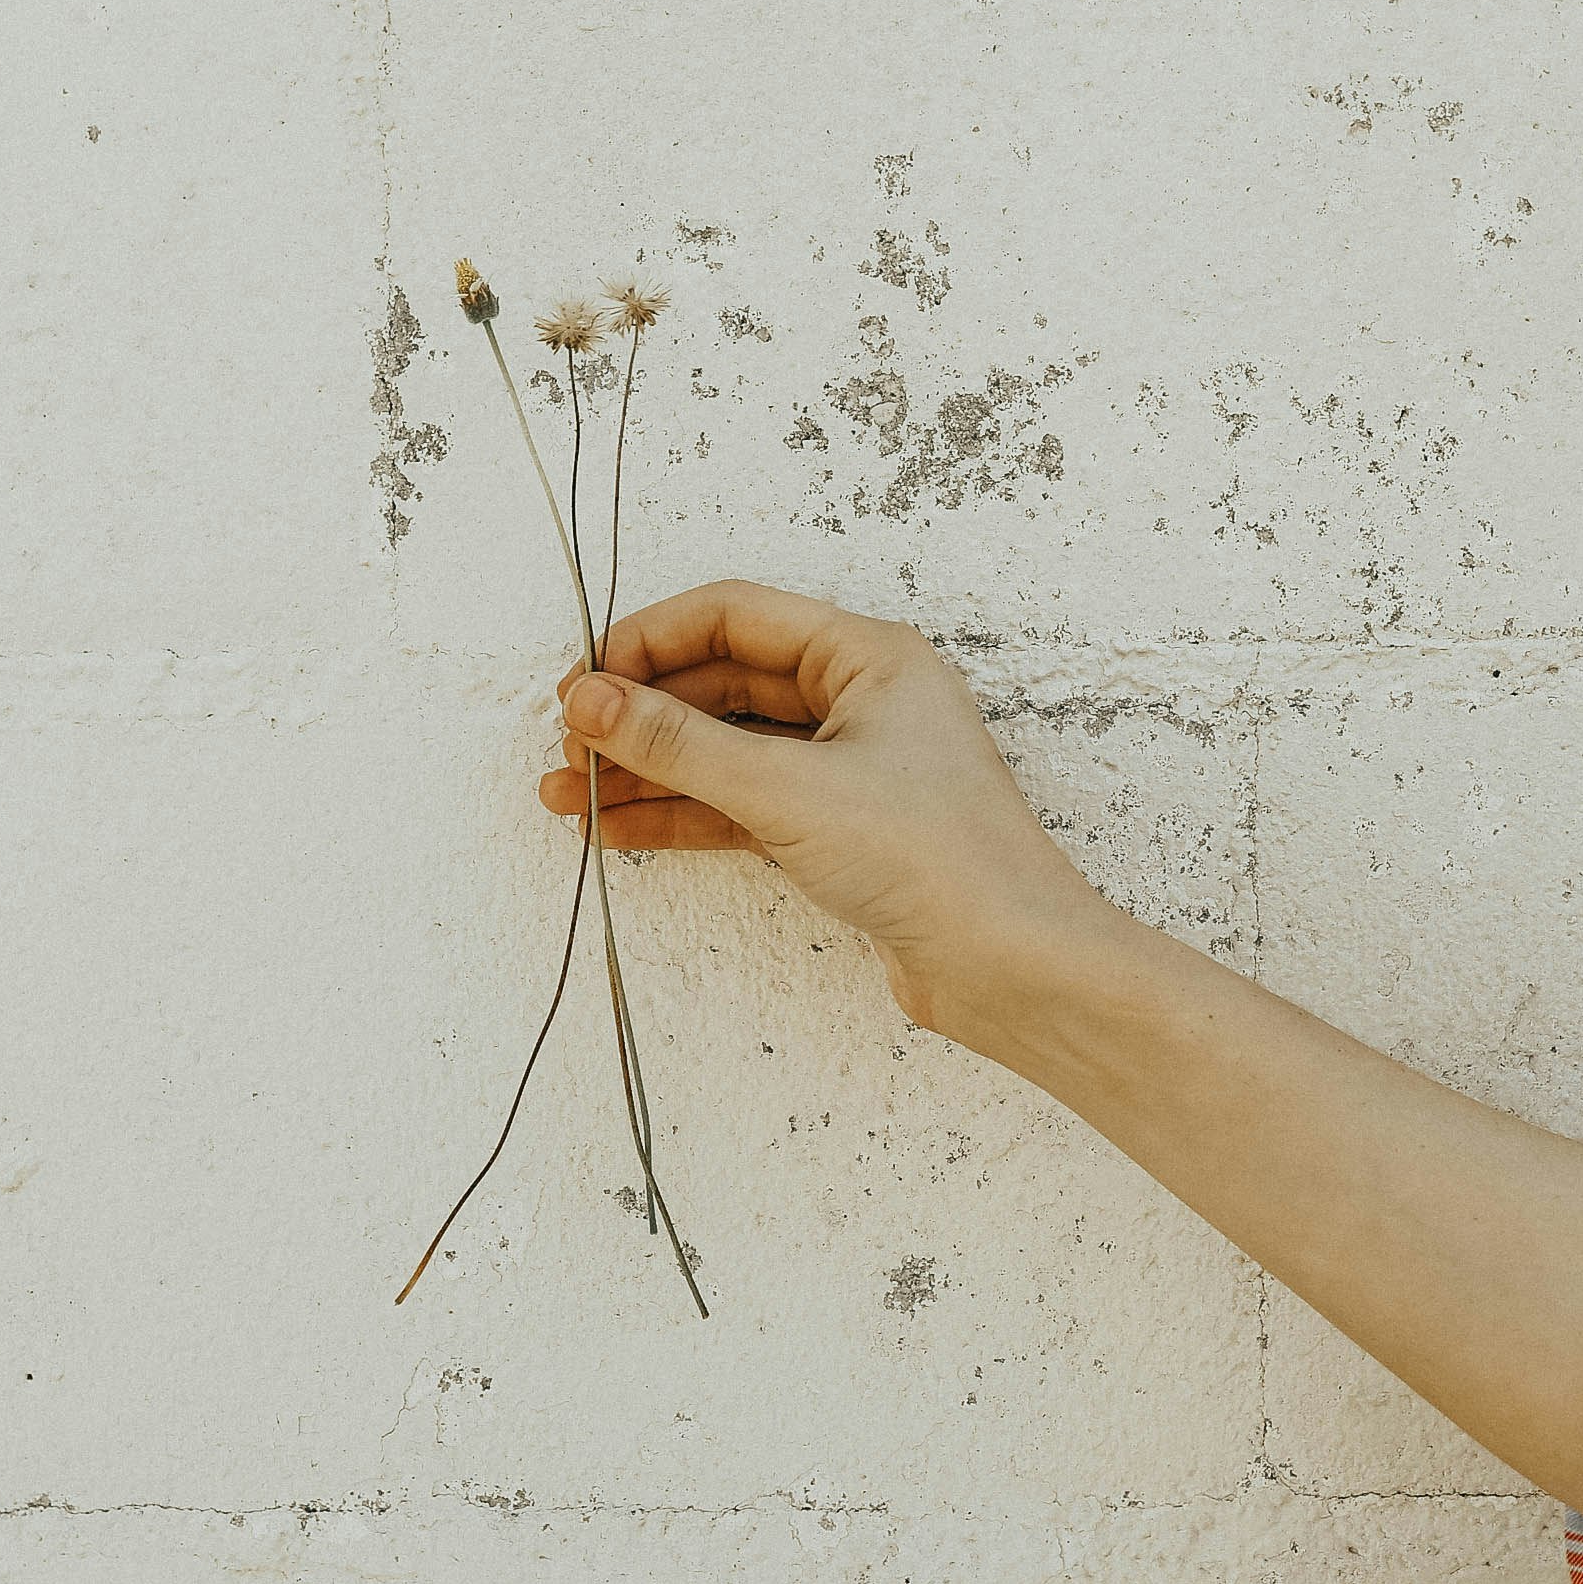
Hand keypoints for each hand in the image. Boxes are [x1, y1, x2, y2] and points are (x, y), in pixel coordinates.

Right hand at [540, 580, 1117, 1034]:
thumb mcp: (789, 790)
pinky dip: (684, 814)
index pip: (736, 616)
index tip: (584, 681)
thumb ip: (681, 744)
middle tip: (571, 748)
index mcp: (870, 657)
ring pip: (728, 750)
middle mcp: (862, 701)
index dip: (650, 641)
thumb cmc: (937, 860)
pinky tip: (620, 827)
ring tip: (570, 794)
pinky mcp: (840, 832)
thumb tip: (593, 701)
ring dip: (651, 770)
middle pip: (724, 682)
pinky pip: (743, 805)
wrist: (1011, 967)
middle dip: (642, 714)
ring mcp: (850, 769)